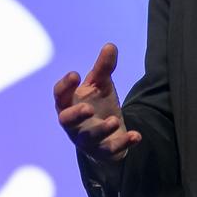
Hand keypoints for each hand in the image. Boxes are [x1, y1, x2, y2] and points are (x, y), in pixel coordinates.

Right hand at [53, 43, 141, 161]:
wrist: (106, 135)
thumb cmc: (96, 105)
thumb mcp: (100, 85)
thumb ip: (103, 68)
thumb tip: (110, 45)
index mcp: (68, 104)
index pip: (60, 96)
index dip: (65, 86)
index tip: (75, 75)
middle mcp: (73, 124)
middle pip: (66, 121)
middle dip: (76, 115)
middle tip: (87, 107)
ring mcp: (87, 139)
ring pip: (89, 138)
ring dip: (101, 129)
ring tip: (114, 120)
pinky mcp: (103, 151)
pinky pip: (111, 150)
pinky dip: (124, 143)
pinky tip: (137, 135)